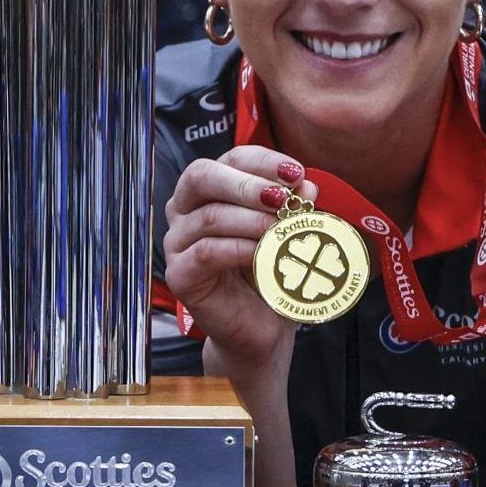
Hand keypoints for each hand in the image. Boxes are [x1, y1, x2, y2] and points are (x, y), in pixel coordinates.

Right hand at [163, 146, 305, 374]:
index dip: (262, 161)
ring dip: (250, 219)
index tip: (296, 173)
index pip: (229, 159)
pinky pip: (206, 252)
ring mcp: (178, 243)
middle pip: (201, 176)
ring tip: (280, 229)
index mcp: (210, 191)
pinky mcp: (181, 275)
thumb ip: (295, 207)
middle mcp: (186, 211)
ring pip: (208, 216)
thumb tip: (307, 184)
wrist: (262, 327)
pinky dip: (238, 248)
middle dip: (245, 183)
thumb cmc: (271, 274)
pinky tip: (263, 252)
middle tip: (281, 197)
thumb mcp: (288, 233)